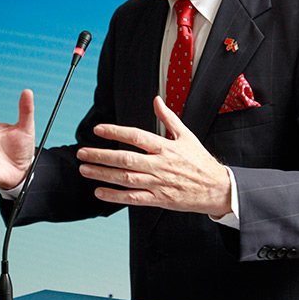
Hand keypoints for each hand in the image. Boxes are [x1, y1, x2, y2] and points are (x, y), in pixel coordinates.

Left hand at [77, 96, 231, 216]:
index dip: (116, 132)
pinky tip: (100, 193)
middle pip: (126, 159)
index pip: (136, 137)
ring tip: (85, 169)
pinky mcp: (159, 199)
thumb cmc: (200, 162)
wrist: (216, 188)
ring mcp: (158, 183)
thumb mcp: (187, 136)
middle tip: (82, 152)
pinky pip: (133, 198)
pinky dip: (115, 196)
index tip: (98, 129)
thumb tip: (156, 100)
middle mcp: (160, 165)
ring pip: (126, 178)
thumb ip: (169, 118)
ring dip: (103, 174)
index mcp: (166, 147)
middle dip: (101, 155)